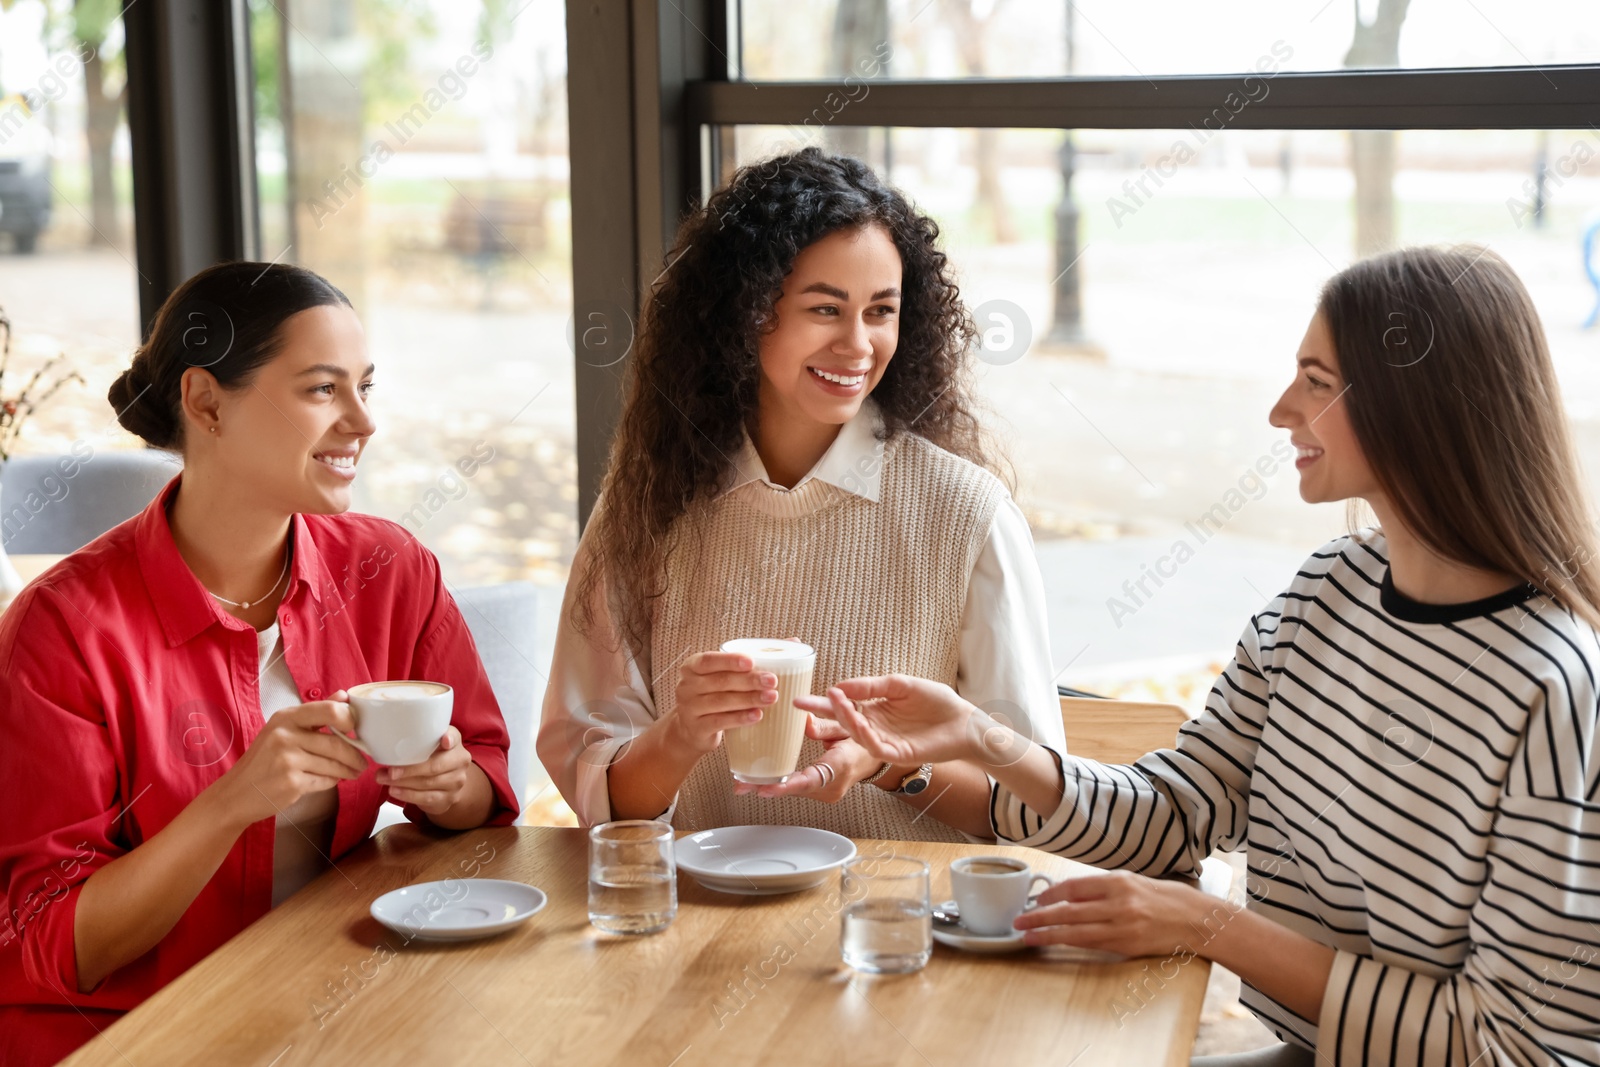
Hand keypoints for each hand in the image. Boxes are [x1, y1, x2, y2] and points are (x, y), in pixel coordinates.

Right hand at [212, 691, 366, 827]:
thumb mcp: (283, 730)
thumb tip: (343, 696)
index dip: (349, 720)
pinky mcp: (291, 783)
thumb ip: (315, 714)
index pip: (329, 710)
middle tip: (362, 762)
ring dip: (347, 771)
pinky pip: (325, 781)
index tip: (356, 730)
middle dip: (355, 755)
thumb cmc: (264, 760)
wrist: (236, 793)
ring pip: (334, 765)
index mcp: (286, 717)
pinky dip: (331, 782)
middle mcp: (285, 735)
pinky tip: (329, 781)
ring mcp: (287, 760)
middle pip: (337, 744)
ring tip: (352, 772)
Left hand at [375, 726, 476, 814]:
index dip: (449, 738)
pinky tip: (394, 791)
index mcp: (455, 742)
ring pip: (428, 783)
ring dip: (403, 782)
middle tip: (390, 771)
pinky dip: (408, 795)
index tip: (444, 741)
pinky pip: (426, 798)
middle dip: (410, 769)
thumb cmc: (432, 758)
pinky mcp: (449, 798)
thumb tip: (386, 743)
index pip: (454, 737)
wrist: (446, 784)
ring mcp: (456, 781)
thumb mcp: (429, 745)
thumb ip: (416, 741)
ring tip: (384, 779)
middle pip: (436, 766)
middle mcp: (460, 761)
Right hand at [662, 651, 777, 756]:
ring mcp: (689, 709)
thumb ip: (752, 658)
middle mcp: (686, 686)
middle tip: (772, 681)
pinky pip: (720, 722)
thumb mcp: (724, 675)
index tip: (752, 661)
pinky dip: (740, 718)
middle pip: (720, 681)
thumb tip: (792, 641)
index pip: (709, 660)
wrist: (691, 730)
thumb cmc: (715, 694)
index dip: (730, 660)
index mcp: (692, 667)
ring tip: (771, 697)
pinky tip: (757, 715)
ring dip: (748, 699)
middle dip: (748, 680)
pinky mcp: (697, 729)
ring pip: (721, 702)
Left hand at [734, 716, 880, 802]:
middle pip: (797, 789)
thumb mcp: (848, 725)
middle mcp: (833, 786)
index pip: (810, 780)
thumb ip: (826, 725)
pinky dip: (780, 784)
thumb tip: (805, 721)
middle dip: (768, 786)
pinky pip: (798, 789)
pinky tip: (758, 782)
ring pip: (795, 791)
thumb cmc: (864, 738)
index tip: (764, 788)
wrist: (876, 757)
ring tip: (743, 784)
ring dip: (770, 787)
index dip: (786, 785)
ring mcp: (827, 793)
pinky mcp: (821, 792)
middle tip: (741, 785)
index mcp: (841, 768)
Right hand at [795, 675, 990, 766]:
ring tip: (833, 699)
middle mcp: (874, 726)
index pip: (844, 705)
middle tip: (799, 704)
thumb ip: (872, 685)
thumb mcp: (901, 685)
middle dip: (821, 714)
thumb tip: (841, 686)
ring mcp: (883, 741)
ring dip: (843, 716)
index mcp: (874, 709)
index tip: (802, 696)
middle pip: (842, 721)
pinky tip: (856, 719)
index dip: (824, 701)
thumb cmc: (937, 702)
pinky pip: (873, 744)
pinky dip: (862, 732)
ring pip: (855, 732)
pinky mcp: (895, 753)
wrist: (964, 721)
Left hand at [1013, 870, 1226, 957]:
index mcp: (1119, 882)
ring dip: (1048, 934)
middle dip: (1040, 916)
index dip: (1051, 894)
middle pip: (1070, 911)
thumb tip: (1072, 894)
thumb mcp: (1135, 882)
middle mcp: (1119, 903)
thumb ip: (1105, 888)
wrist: (1200, 921)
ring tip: (1027, 935)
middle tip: (1019, 920)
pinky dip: (1070, 943)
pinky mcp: (1127, 946)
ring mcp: (1123, 927)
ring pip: (1076, 932)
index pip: (1075, 887)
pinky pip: (1092, 945)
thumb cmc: (1168, 898)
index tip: (1035, 899)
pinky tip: (1055, 942)